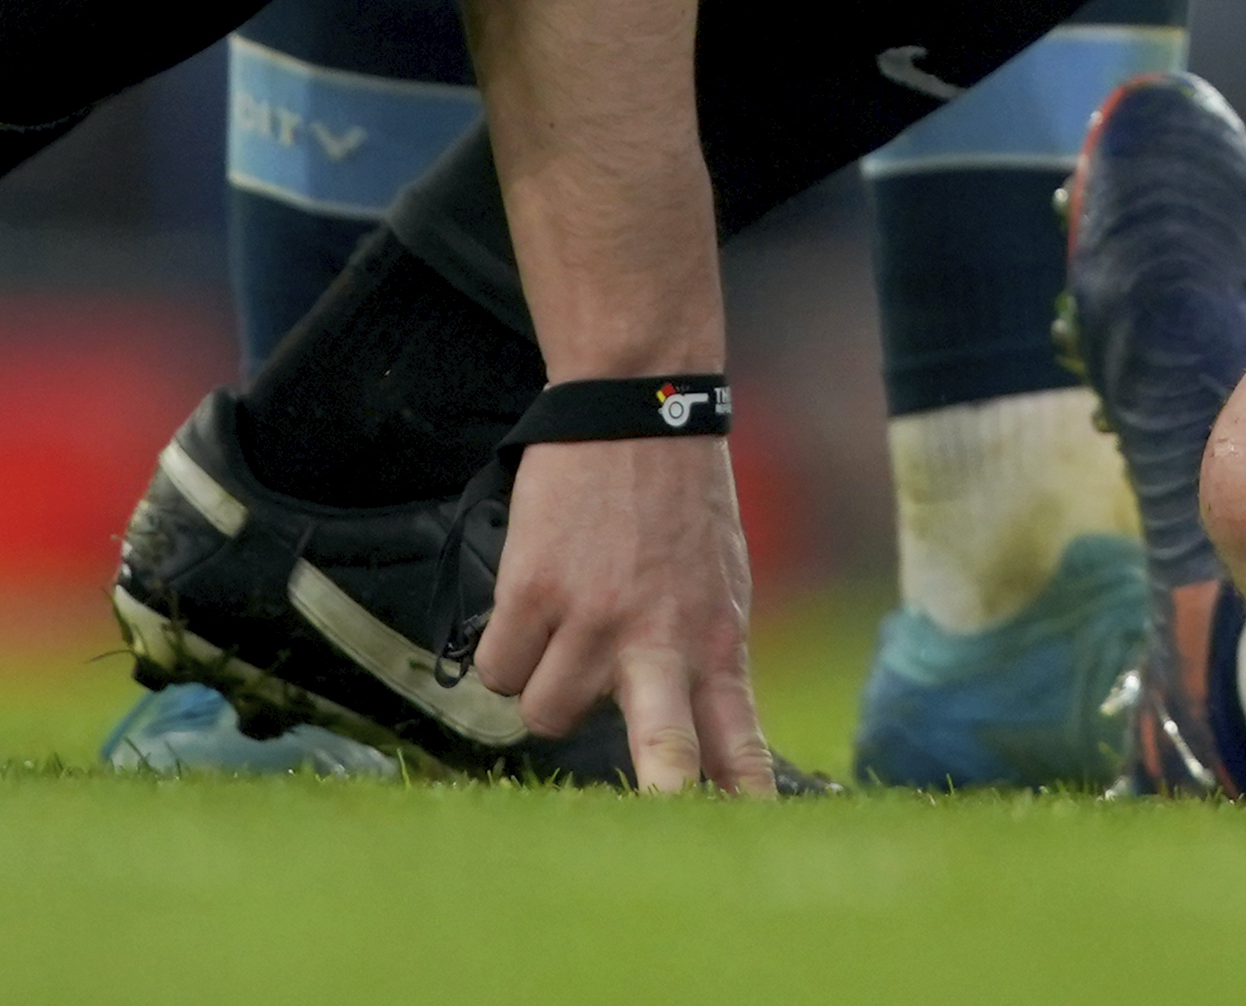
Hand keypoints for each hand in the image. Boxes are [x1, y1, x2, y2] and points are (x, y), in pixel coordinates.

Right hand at [474, 435, 776, 793]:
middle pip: (663, 746)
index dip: (741, 797)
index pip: (739, 740)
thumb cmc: (680, 506)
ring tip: (562, 634)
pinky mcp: (533, 593)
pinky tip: (528, 608)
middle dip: (661, 790)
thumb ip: (703, 660)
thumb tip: (695, 734)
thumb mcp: (719, 586)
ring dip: (541, 689)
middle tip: (660, 816)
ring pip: (542, 714)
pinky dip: (503, 653)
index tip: (749, 835)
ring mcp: (594, 618)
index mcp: (717, 642)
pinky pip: (496, 669)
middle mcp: (660, 639)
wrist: (638, 410)